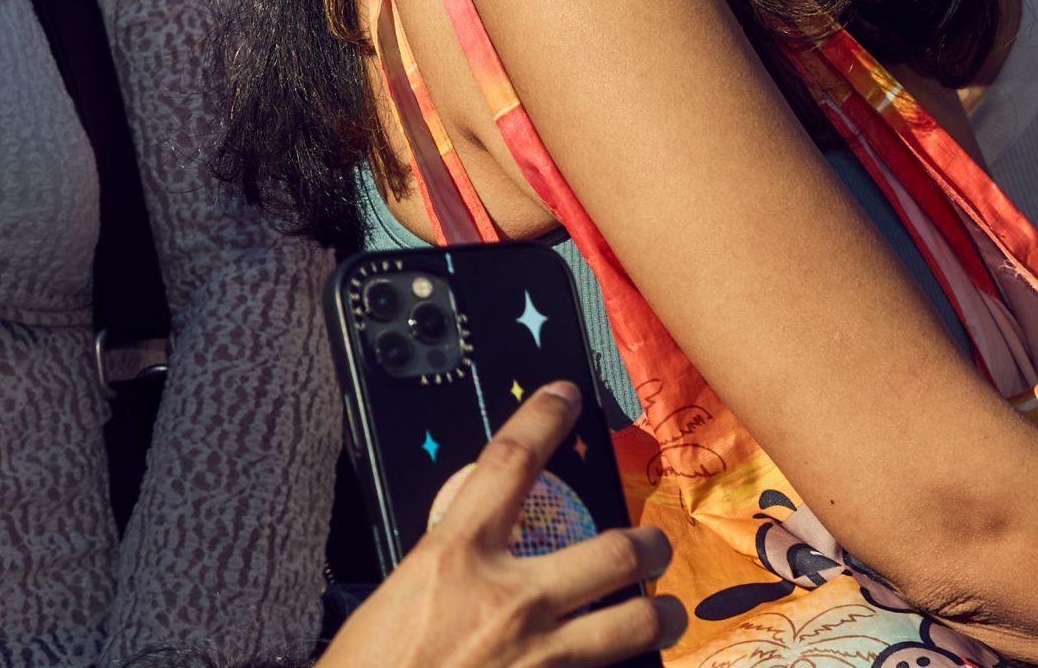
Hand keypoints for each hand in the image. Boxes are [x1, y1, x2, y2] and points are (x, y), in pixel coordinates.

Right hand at [319, 383, 671, 667]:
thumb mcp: (400, 594)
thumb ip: (448, 569)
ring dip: (663, 614)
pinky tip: (629, 665)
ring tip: (668, 611)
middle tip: (655, 545)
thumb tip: (475, 560)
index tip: (564, 398)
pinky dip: (625, 666)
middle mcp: (509, 599)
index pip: (509, 462)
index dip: (542, 418)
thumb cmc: (368, 665)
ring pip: (635, 622)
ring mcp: (539, 656)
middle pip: (613, 551)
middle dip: (649, 545)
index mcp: (455, 556)